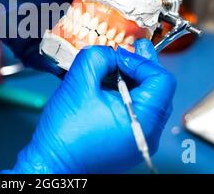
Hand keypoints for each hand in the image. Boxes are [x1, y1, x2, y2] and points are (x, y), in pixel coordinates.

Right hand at [5, 39, 175, 173]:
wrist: (52, 165)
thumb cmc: (65, 137)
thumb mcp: (77, 85)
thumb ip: (96, 59)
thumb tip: (108, 53)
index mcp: (143, 121)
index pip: (161, 79)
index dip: (142, 61)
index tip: (121, 55)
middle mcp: (148, 133)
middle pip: (158, 89)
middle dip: (142, 65)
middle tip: (132, 48)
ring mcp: (138, 139)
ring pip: (147, 100)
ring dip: (133, 79)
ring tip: (117, 65)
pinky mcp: (127, 141)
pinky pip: (136, 112)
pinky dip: (127, 94)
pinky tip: (110, 85)